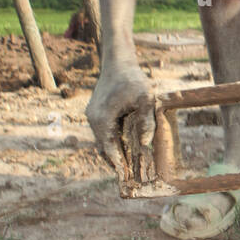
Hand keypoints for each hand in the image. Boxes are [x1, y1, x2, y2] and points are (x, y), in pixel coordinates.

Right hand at [86, 59, 156, 181]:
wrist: (117, 62)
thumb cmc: (133, 79)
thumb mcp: (145, 98)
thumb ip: (147, 121)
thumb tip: (145, 143)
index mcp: (102, 119)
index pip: (109, 149)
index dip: (118, 164)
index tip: (126, 177)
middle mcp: (93, 119)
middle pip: (104, 148)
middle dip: (116, 162)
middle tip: (129, 177)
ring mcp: (92, 115)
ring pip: (102, 141)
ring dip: (113, 152)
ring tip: (127, 166)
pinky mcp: (95, 112)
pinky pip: (103, 132)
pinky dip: (111, 141)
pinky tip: (124, 147)